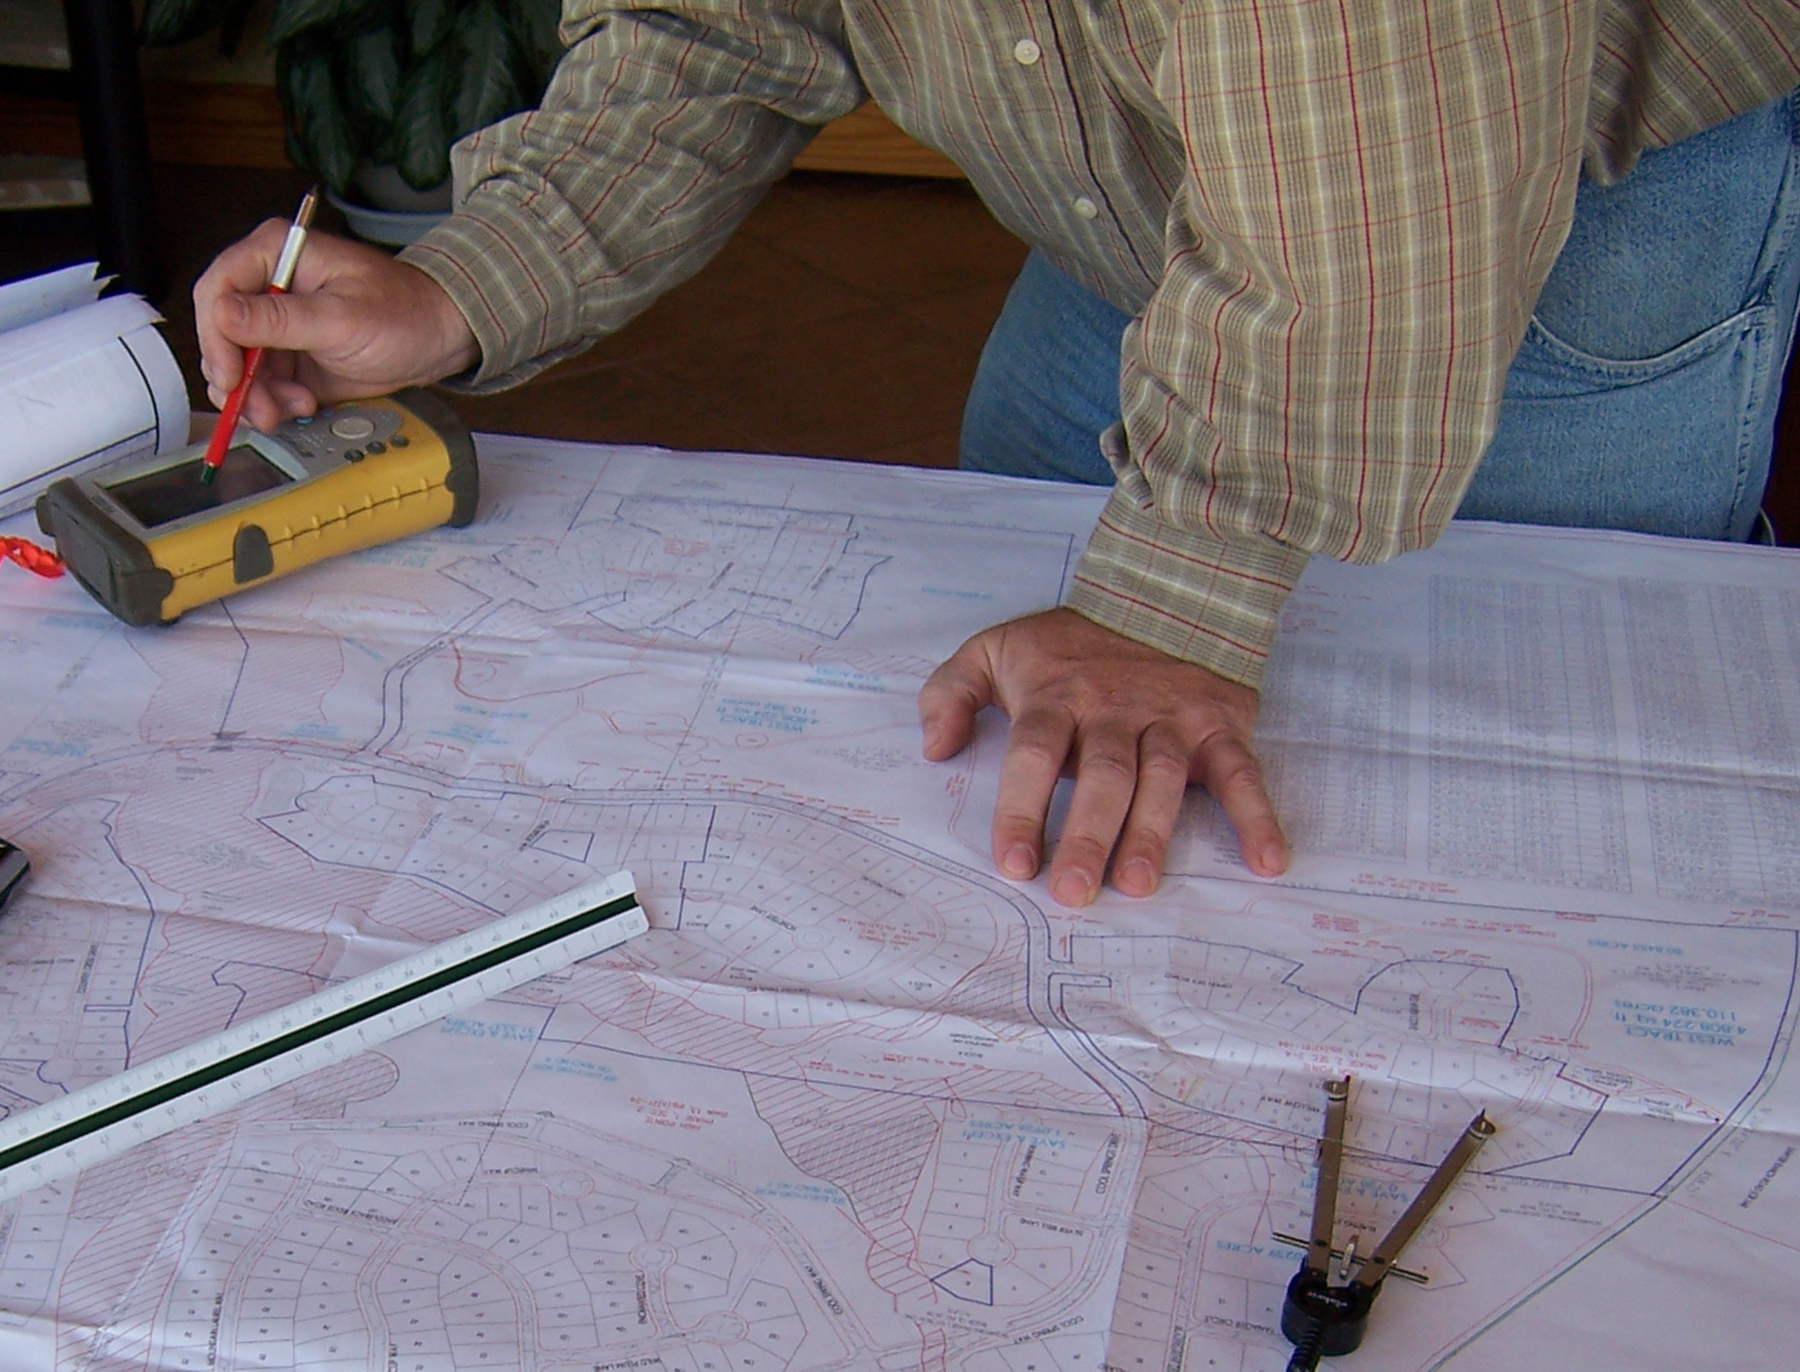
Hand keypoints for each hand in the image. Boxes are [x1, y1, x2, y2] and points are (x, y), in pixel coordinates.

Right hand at [194, 221, 479, 429]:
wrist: (439, 340)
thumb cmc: (404, 313)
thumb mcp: (342, 318)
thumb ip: (281, 319)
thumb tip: (223, 313)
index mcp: (276, 253)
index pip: (217, 289)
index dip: (215, 335)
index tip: (229, 374)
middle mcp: (268, 285)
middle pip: (221, 333)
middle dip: (236, 376)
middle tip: (258, 407)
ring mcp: (277, 324)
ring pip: (238, 365)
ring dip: (256, 395)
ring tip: (292, 408)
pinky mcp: (290, 357)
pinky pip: (261, 384)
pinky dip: (273, 402)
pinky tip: (302, 405)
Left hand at [919, 607, 1287, 903]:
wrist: (1164, 589)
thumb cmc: (1071, 642)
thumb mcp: (997, 647)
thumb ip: (952, 692)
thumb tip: (934, 747)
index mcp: (1057, 695)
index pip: (1035, 753)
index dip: (1023, 807)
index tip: (1015, 863)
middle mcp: (1114, 709)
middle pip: (1101, 774)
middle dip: (1087, 834)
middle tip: (1074, 892)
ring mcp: (1172, 718)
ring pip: (1162, 776)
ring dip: (1153, 831)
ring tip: (1138, 884)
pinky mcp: (1220, 725)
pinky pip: (1243, 772)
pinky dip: (1259, 815)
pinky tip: (1268, 862)